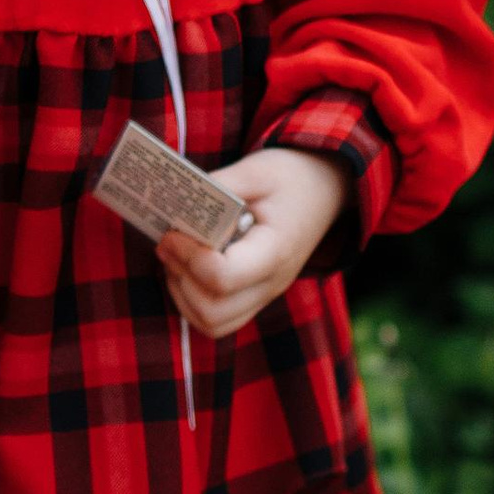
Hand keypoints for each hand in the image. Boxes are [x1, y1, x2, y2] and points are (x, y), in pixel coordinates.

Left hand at [157, 146, 349, 340]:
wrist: (324, 190)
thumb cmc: (290, 178)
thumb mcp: (256, 170)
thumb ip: (218, 187)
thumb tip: (176, 204)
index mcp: (275, 251)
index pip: (223, 278)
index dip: (189, 259)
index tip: (174, 233)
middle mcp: (271, 283)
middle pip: (213, 312)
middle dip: (180, 279)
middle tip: (169, 245)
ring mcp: (264, 295)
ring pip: (212, 323)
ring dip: (182, 294)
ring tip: (176, 257)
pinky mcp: (254, 296)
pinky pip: (217, 320)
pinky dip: (191, 301)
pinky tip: (186, 268)